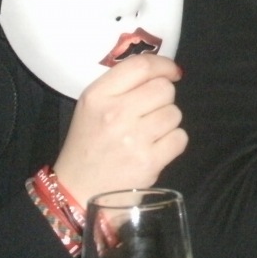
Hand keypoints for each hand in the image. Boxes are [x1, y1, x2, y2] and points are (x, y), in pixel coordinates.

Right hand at [54, 54, 187, 206]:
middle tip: (151, 111)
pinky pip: (180, 138)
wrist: (76, 192)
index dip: (164, 65)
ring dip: (167, 122)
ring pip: (174, 113)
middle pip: (164, 89)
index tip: (172, 72)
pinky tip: (156, 148)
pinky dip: (173, 142)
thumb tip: (162, 72)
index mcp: (98, 95)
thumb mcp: (91, 107)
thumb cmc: (87, 145)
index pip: (141, 65)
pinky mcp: (149, 162)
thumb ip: (121, 86)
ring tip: (150, 133)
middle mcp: (116, 113)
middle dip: (164, 98)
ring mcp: (134, 139)